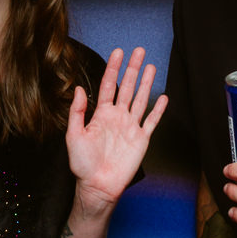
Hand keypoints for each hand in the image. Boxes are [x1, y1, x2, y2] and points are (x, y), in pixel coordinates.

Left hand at [66, 47, 167, 213]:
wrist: (98, 186)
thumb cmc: (83, 164)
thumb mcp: (73, 136)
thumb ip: (77, 112)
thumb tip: (79, 89)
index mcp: (101, 114)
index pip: (108, 85)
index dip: (113, 68)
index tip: (118, 52)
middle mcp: (117, 117)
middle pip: (127, 87)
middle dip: (133, 69)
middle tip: (139, 51)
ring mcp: (130, 127)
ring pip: (141, 99)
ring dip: (146, 83)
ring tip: (151, 66)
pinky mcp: (141, 139)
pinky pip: (152, 121)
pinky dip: (158, 110)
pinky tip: (163, 97)